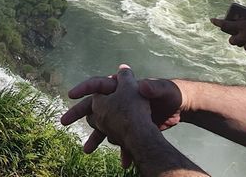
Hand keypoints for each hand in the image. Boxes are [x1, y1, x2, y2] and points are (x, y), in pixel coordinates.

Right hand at [61, 66, 184, 165]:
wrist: (181, 108)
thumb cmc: (173, 93)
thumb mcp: (165, 89)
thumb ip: (153, 88)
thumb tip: (142, 85)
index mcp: (123, 86)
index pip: (99, 84)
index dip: (84, 88)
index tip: (71, 95)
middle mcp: (120, 98)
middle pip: (94, 105)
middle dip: (79, 114)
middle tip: (64, 121)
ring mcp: (124, 113)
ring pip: (105, 126)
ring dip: (96, 138)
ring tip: (86, 150)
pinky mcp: (132, 126)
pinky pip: (121, 139)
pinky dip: (122, 150)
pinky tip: (124, 162)